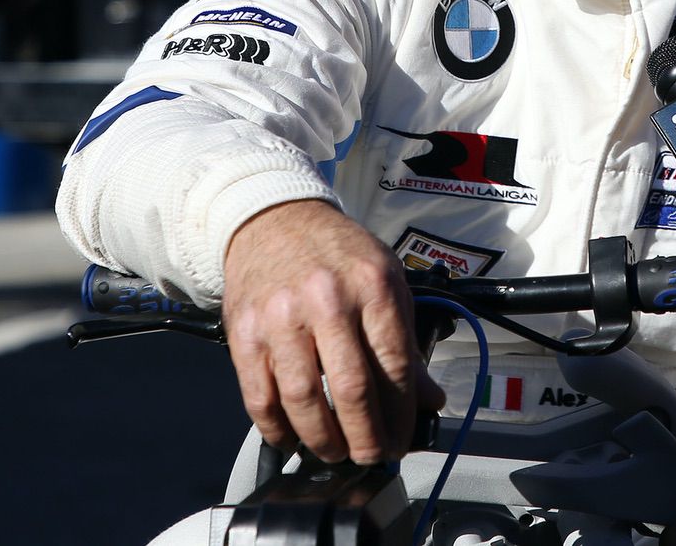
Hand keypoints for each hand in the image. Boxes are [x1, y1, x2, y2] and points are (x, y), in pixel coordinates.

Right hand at [221, 199, 444, 464]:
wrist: (272, 220)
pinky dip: (277, 428)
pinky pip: (260, 397)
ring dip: (324, 440)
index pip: (394, 365)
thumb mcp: (385, 280)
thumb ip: (405, 341)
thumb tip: (430, 400)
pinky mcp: (244, 334)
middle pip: (352, 390)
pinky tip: (293, 438)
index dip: (401, 414)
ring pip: (304, 400)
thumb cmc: (334, 253)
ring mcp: (280, 318)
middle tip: (372, 456)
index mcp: (371, 285)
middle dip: (366, 437)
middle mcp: (326, 300)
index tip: (402, 439)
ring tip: (337, 453)